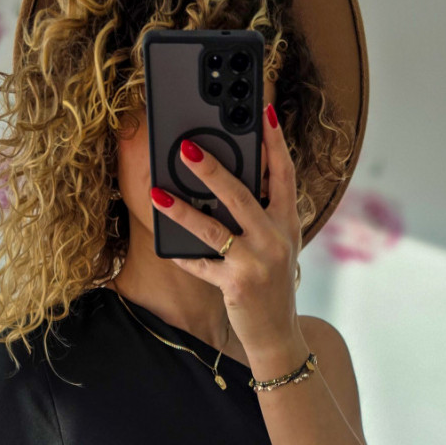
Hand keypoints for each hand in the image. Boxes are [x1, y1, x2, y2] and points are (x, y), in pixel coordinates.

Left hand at [150, 104, 301, 357]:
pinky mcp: (236, 286)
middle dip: (212, 168)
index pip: (284, 173)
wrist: (277, 334)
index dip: (274, 141)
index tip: (263, 110)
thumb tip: (234, 174)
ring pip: (214, 229)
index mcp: (288, 222)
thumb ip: (263, 211)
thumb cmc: (271, 282)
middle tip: (186, 146)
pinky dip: (182, 255)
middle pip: (242, 194)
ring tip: (158, 192)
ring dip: (182, 210)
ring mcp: (256, 263)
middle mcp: (276, 239)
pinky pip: (201, 265)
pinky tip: (163, 242)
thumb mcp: (277, 243)